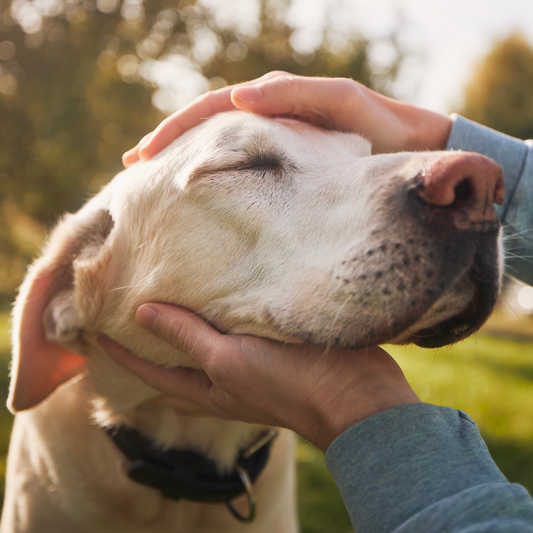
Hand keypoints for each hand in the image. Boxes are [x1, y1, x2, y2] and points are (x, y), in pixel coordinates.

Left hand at [99, 304, 419, 451]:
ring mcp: (247, 364)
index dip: (120, 352)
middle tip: (127, 309)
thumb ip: (187, 338)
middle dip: (148, 339)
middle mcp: (222, 379)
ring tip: (166, 294)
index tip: (95, 327)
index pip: (149, 370)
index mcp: (206, 388)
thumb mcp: (229, 360)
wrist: (353, 393)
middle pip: (174, 359)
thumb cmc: (287, 382)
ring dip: (183, 323)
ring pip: (204, 342)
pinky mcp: (271, 347)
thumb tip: (142, 313)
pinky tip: (218, 291)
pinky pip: (234, 328)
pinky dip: (218, 313)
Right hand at [122, 72, 452, 165]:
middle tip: (133, 169)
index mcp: (274, 102)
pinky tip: (198, 194)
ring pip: (219, 148)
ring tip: (152, 182)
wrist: (411, 148)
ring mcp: (275, 142)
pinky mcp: (287, 166)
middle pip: (206, 127)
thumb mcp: (343, 104)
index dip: (176, 130)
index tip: (144, 156)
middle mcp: (269, 118)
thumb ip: (297, 97)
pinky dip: (215, 175)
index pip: (212, 111)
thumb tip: (242, 100)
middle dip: (168, 145)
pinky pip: (242, 168)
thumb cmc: (381, 127)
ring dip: (185, 161)